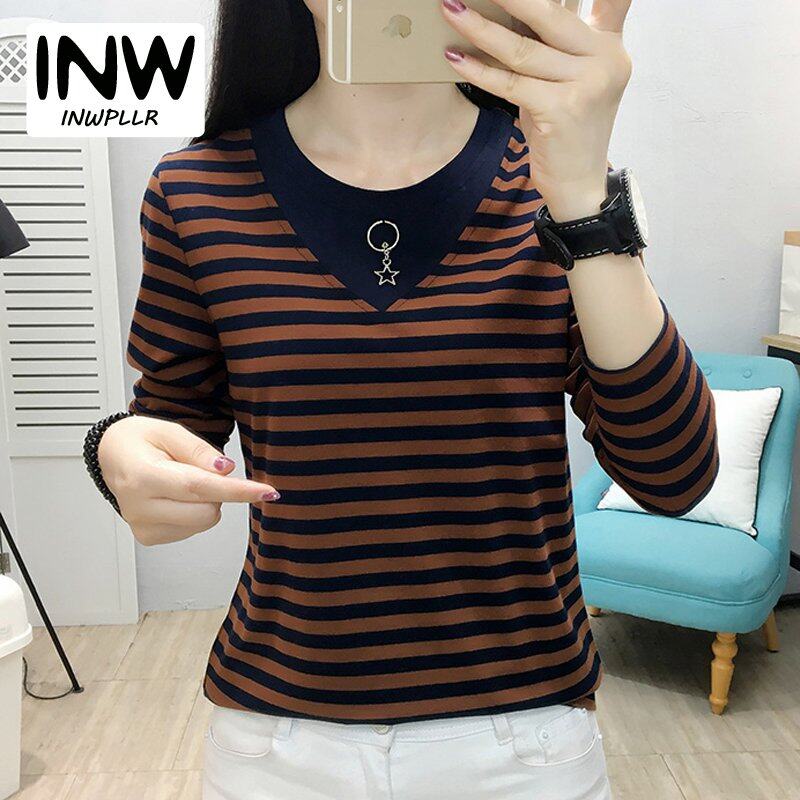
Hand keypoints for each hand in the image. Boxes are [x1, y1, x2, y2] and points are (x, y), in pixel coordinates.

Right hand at [98, 415, 279, 545]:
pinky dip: (194, 512)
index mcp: (143, 476)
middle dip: (218, 492)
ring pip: (202, 523)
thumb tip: (226, 470)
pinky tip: (175, 496)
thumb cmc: (140, 440)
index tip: (267, 492)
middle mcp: (139, 506)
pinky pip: (192, 529)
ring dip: (206, 502)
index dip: (238, 490)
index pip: (199, 487)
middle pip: (206, 511)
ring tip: (183, 480)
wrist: (112, 455)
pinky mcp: (149, 538)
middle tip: (204, 471)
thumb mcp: (170, 431)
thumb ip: (200, 451)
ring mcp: (142, 526)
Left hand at [441, 0, 632, 220]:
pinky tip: (455, 58)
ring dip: (480, 28)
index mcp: (609, 46)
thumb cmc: (565, 131)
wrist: (579, 184)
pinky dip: (478, 70)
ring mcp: (587, 84)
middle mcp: (605, 60)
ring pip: (522, 49)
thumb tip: (514, 10)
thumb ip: (558, 45)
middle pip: (548, 15)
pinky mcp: (562, 109)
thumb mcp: (570, 80)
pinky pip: (510, 83)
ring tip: (450, 10)